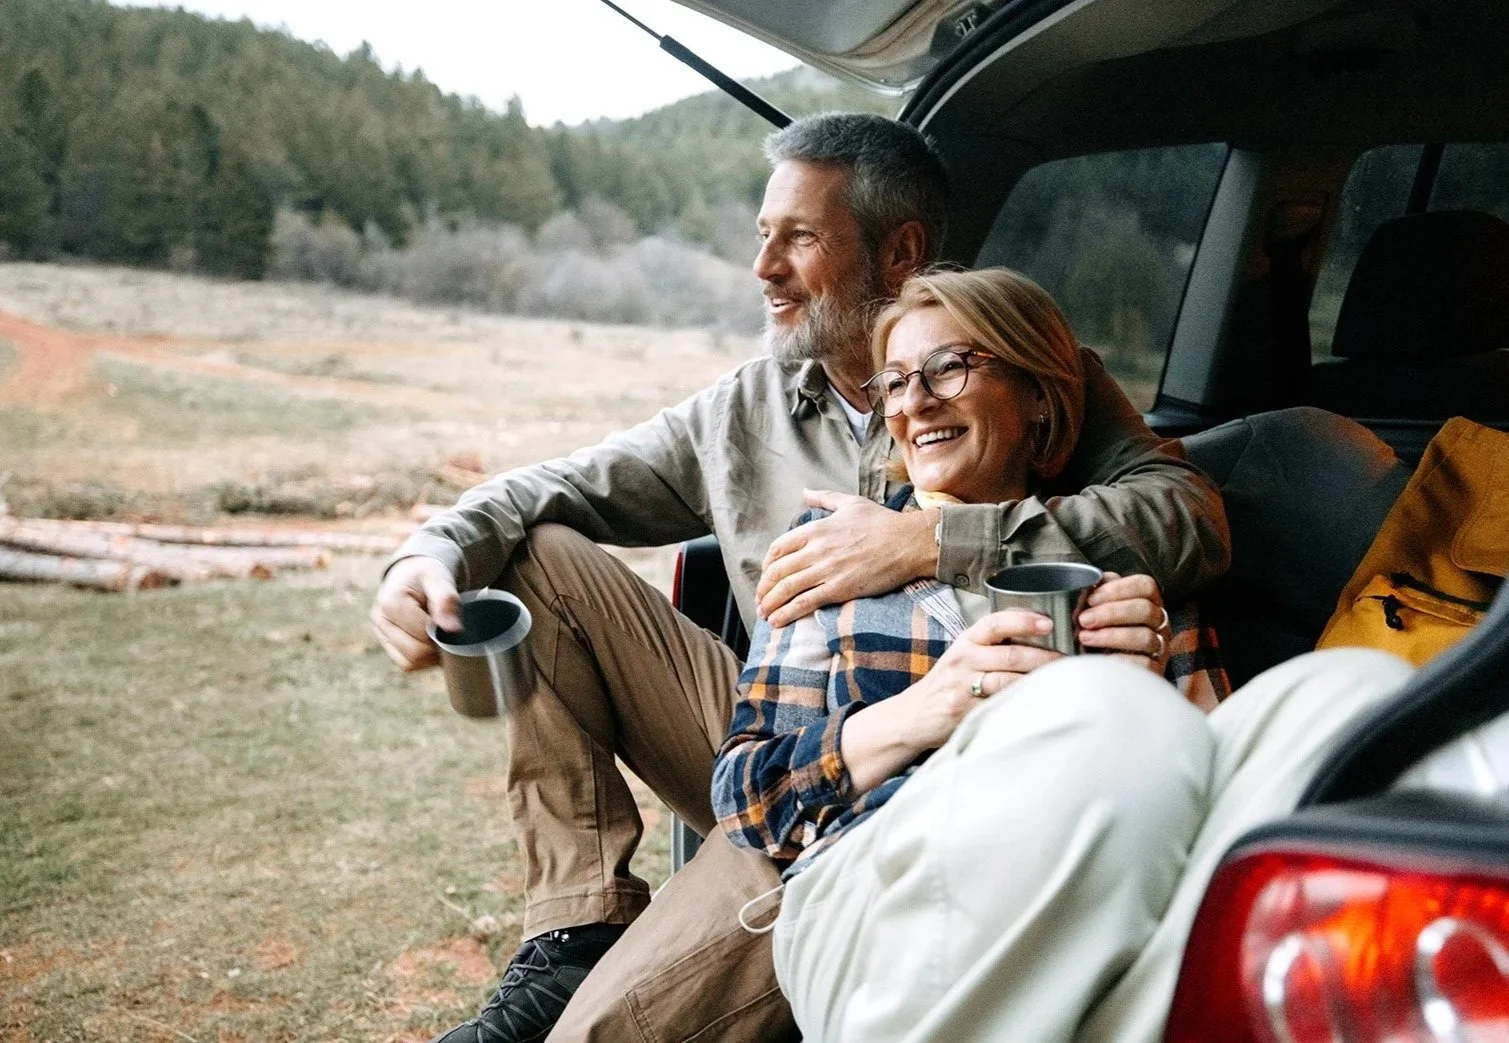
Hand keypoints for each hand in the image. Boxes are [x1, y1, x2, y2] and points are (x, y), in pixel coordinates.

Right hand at [370, 556, 462, 671]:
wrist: (412, 575)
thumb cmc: (427, 576)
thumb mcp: (438, 578)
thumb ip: (446, 600)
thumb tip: (453, 629)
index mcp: (391, 603)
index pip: (423, 634)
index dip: (443, 633)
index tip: (453, 621)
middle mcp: (380, 621)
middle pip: (415, 653)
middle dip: (437, 646)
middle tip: (449, 631)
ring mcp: (380, 635)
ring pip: (410, 663)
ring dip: (431, 655)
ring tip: (439, 634)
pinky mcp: (386, 645)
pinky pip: (407, 664)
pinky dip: (423, 659)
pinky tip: (431, 642)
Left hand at [757, 490, 936, 626]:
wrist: (909, 543)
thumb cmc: (883, 523)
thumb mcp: (850, 502)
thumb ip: (824, 498)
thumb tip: (805, 491)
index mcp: (817, 529)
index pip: (779, 547)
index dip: (768, 564)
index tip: (767, 575)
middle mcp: (817, 549)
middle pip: (778, 571)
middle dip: (764, 588)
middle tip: (760, 600)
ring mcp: (827, 570)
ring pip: (787, 589)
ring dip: (770, 603)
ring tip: (764, 614)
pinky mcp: (840, 589)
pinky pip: (805, 603)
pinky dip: (787, 613)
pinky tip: (778, 621)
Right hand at [896, 610, 1062, 749]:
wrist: (913, 715)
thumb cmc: (948, 683)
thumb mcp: (964, 656)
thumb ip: (994, 647)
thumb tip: (1041, 639)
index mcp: (967, 641)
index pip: (995, 623)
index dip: (1022, 621)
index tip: (1048, 623)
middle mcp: (963, 659)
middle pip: (1011, 655)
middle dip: (1045, 658)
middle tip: (1070, 662)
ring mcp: (962, 686)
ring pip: (1008, 681)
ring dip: (1038, 682)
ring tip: (1063, 683)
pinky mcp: (963, 711)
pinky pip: (999, 706)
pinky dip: (1021, 705)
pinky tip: (1040, 705)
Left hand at [1076, 571, 1170, 673]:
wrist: (1103, 678)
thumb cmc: (1098, 638)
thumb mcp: (1097, 613)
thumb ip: (1097, 596)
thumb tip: (1090, 582)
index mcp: (1148, 603)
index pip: (1145, 585)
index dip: (1119, 588)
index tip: (1091, 598)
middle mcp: (1159, 623)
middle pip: (1146, 609)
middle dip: (1111, 613)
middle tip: (1084, 620)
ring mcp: (1159, 648)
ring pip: (1145, 636)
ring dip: (1111, 636)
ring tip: (1085, 638)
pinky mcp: (1154, 671)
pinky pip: (1144, 664)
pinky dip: (1120, 660)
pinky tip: (1100, 660)